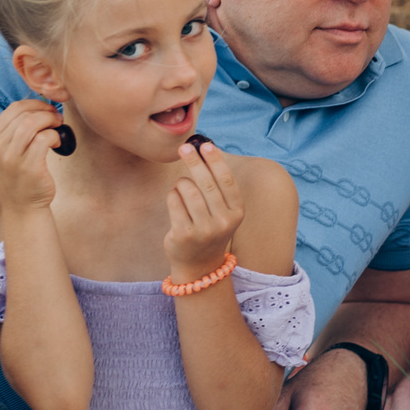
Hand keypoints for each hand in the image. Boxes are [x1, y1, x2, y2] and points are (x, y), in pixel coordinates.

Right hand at [0, 100, 70, 211]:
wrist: (22, 205)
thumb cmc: (21, 174)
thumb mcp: (9, 149)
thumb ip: (17, 129)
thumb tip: (39, 106)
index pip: (14, 108)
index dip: (35, 103)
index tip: (48, 109)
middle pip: (25, 114)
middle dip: (46, 111)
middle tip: (57, 118)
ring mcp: (12, 157)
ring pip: (32, 123)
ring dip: (50, 120)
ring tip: (58, 127)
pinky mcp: (28, 166)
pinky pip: (44, 139)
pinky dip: (55, 136)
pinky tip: (58, 143)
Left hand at [163, 136, 243, 280]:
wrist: (199, 264)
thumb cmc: (209, 227)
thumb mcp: (222, 211)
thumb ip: (217, 186)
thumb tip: (206, 150)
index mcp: (237, 213)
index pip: (226, 181)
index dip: (216, 161)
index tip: (206, 145)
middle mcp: (223, 222)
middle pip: (207, 184)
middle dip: (194, 162)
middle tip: (183, 148)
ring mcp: (204, 230)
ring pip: (188, 191)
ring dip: (181, 183)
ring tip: (181, 185)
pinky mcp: (184, 235)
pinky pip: (174, 202)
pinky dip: (172, 194)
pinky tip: (175, 198)